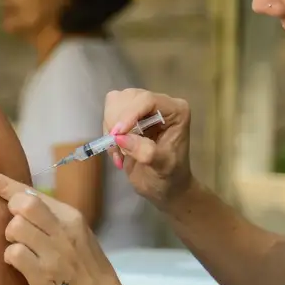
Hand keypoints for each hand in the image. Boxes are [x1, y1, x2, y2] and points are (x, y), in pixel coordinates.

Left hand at [0, 171, 127, 284]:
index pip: (33, 193)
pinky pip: (12, 253)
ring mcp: (53, 252)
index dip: (4, 184)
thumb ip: (55, 219)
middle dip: (10, 211)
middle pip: (23, 204)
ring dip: (11, 237)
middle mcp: (63, 230)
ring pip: (14, 227)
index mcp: (72, 216)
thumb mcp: (79, 234)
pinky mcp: (42, 274)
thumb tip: (22, 203)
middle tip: (15, 226)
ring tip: (21, 247)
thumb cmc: (89, 268)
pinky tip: (19, 263)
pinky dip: (10, 257)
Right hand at [103, 89, 193, 209]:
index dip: (129, 114)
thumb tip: (121, 138)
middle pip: (128, 97)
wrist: (165, 187)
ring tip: (119, 151)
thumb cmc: (170, 177)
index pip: (147, 100)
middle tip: (117, 146)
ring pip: (115, 102)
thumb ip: (146, 152)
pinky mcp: (129, 116)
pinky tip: (118, 151)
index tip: (116, 135)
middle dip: (118, 121)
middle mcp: (160, 104)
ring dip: (111, 127)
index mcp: (176, 110)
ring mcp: (143, 108)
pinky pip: (110, 114)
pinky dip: (108, 132)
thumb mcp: (162, 167)